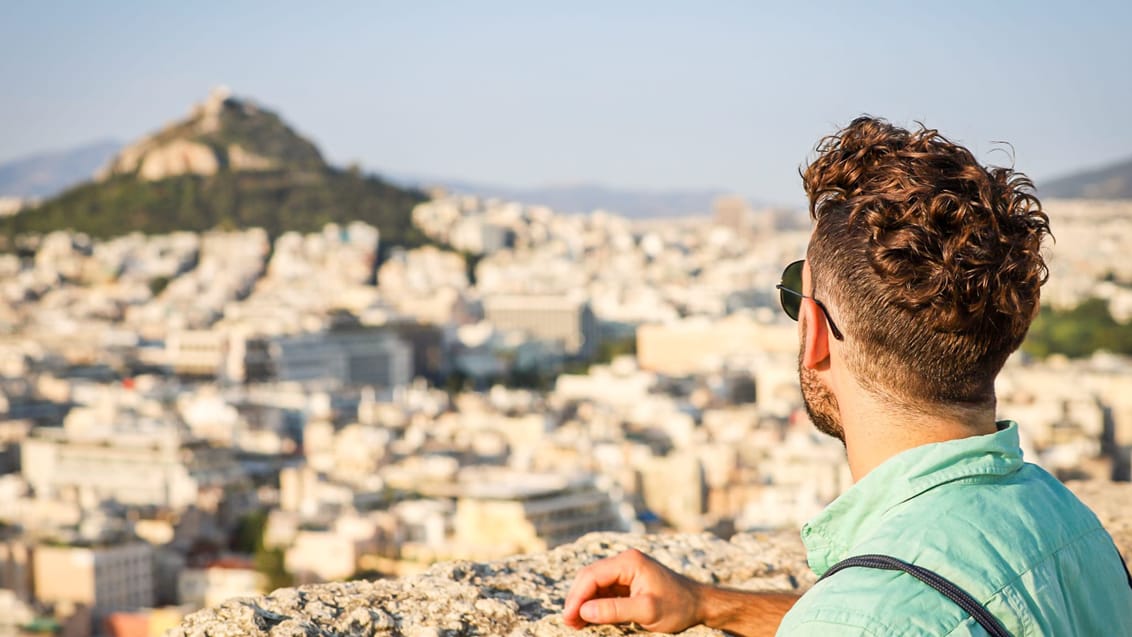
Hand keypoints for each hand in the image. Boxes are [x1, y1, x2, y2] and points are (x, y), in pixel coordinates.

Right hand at [562, 548, 704, 631]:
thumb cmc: (678, 606)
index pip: (592, 575)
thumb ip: (614, 610)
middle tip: (568, 623)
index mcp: (629, 561)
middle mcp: (625, 561)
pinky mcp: (628, 582)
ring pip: (594, 584)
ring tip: (575, 624)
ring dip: (584, 603)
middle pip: (589, 577)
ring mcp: (626, 571)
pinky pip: (604, 591)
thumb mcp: (646, 611)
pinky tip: (588, 619)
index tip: (568, 618)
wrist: (699, 605)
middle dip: (577, 600)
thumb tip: (584, 611)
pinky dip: (594, 604)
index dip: (576, 597)